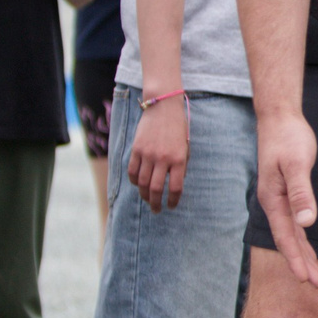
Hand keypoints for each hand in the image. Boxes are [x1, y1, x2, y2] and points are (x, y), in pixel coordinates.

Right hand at [126, 95, 189, 211]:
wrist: (163, 107)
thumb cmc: (177, 128)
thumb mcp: (185, 147)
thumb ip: (180, 166)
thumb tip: (172, 185)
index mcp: (179, 159)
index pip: (175, 188)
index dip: (172, 201)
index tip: (171, 206)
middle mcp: (163, 158)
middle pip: (155, 189)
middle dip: (156, 203)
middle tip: (157, 210)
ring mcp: (148, 154)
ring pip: (142, 183)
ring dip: (144, 195)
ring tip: (147, 200)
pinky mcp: (136, 149)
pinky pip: (132, 171)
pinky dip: (134, 181)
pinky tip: (138, 185)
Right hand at [256, 111, 317, 287]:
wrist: (279, 118)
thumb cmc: (288, 138)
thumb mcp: (297, 164)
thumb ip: (301, 193)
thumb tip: (306, 223)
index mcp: (272, 200)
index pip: (285, 237)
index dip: (295, 259)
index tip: (305, 279)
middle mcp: (273, 203)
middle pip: (288, 240)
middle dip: (301, 263)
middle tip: (316, 285)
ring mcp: (278, 199)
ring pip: (291, 233)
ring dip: (302, 253)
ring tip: (314, 274)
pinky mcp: (285, 192)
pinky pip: (293, 222)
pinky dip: (300, 238)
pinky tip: (307, 247)